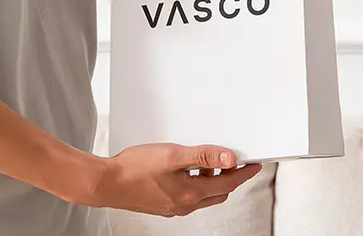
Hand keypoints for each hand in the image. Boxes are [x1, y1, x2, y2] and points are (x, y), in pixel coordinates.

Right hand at [91, 142, 260, 217]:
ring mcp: (173, 207)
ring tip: (209, 159)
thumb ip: (203, 155)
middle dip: (230, 177)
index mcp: (190, 194)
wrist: (107, 183)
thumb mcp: (174, 155)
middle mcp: (184, 205)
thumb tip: (230, 158)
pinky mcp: (162, 204)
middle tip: (236, 160)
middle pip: (218, 192)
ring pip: (203, 194)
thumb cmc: (136, 168)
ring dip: (211, 178)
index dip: (244, 173)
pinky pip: (188, 194)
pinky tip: (186, 168)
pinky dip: (195, 182)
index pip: (228, 184)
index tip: (255, 164)